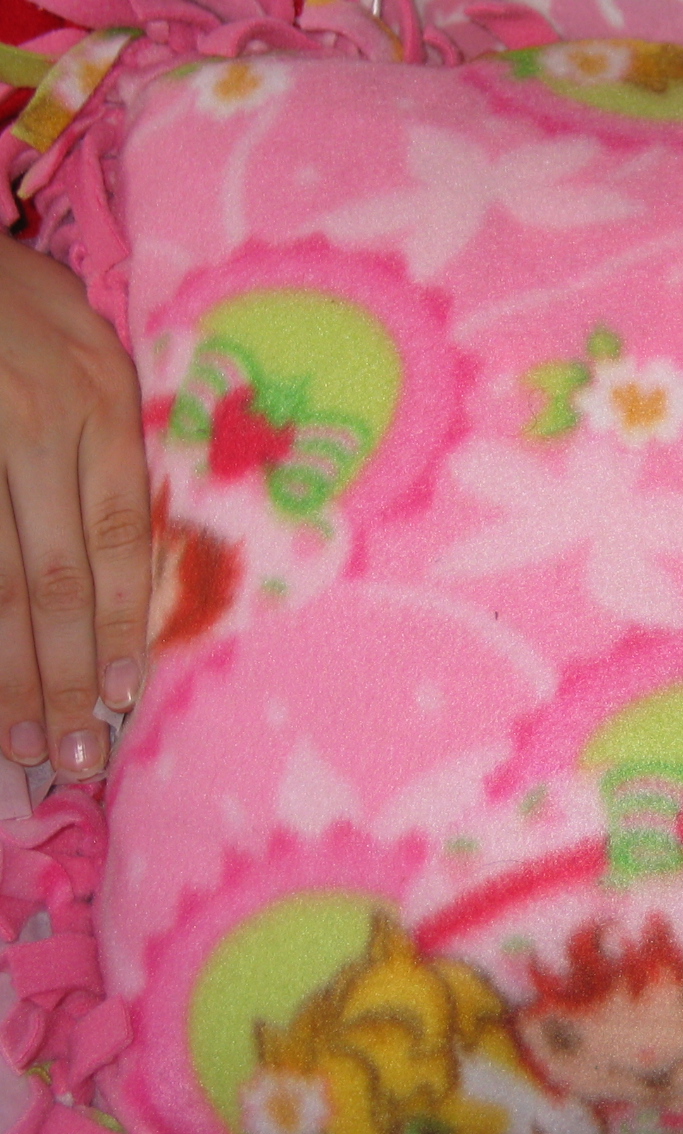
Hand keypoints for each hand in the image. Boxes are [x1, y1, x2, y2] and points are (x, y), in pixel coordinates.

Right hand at [0, 232, 148, 779]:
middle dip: (64, 673)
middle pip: (52, 576)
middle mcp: (32, 424)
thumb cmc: (19, 293)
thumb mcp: (90, 343)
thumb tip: (132, 553)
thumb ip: (110, 438)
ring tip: (14, 739)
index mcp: (97, 402)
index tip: (125, 698)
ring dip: (3, 666)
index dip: (123, 624)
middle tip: (70, 753)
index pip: (119, 539)